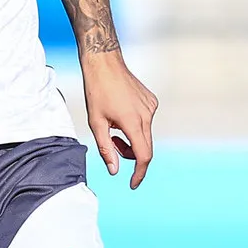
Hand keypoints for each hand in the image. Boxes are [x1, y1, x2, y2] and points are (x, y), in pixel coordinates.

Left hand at [81, 52, 156, 188]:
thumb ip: (106, 149)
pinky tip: (121, 114)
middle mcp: (147, 115)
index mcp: (133, 122)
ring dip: (131, 140)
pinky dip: (135, 127)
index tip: (132, 184)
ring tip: (113, 128)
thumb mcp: (96, 123)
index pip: (142, 156)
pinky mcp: (151, 101)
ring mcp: (151, 107)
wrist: (104, 63)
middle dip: (131, 155)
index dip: (138, 173)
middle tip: (113, 146)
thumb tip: (115, 170)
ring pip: (145, 135)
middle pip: (145, 147)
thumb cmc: (96, 91)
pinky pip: (146, 122)